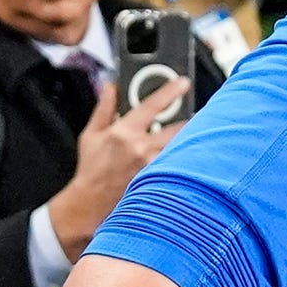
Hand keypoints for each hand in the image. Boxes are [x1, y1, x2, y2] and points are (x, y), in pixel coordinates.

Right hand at [45, 75, 186, 255]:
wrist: (90, 204)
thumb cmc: (91, 171)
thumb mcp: (91, 135)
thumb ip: (104, 108)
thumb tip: (111, 87)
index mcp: (124, 132)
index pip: (153, 105)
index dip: (171, 90)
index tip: (183, 82)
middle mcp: (141, 148)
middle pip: (177, 127)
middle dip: (188, 119)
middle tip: (196, 113)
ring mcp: (152, 166)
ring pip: (180, 146)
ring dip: (187, 140)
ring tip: (190, 137)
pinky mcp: (158, 182)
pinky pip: (177, 166)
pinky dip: (182, 160)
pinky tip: (183, 160)